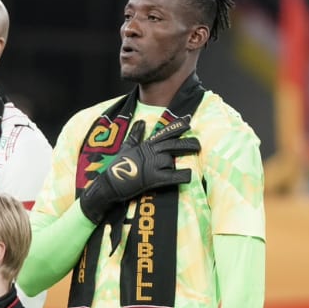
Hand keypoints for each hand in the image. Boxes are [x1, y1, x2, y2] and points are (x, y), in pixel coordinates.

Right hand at [79, 119, 199, 223]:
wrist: (109, 185)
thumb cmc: (118, 168)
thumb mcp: (127, 147)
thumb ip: (136, 135)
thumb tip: (141, 122)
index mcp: (146, 145)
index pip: (164, 133)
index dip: (177, 127)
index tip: (188, 123)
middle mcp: (151, 152)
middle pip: (173, 145)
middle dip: (188, 144)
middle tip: (198, 145)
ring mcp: (152, 165)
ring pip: (171, 161)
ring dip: (172, 167)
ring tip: (168, 174)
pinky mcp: (154, 178)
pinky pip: (173, 176)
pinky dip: (182, 176)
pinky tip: (189, 175)